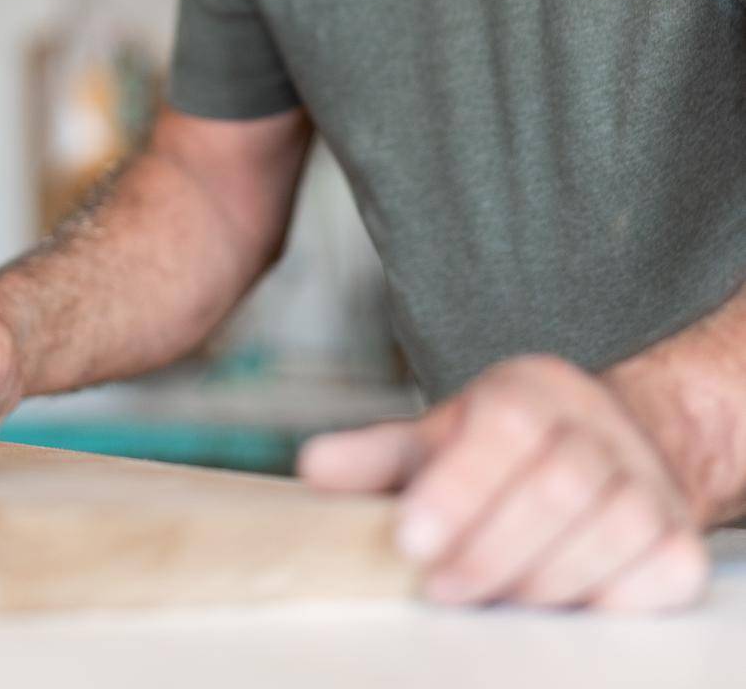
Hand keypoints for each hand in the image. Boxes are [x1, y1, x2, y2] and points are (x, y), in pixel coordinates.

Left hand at [297, 355, 708, 611]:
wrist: (610, 452)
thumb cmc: (511, 452)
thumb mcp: (441, 438)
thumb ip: (380, 456)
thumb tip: (314, 469)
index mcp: (532, 390)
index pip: (505, 425)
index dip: (459, 485)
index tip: (411, 540)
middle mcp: (597, 427)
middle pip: (558, 485)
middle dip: (492, 548)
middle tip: (441, 588)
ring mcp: (646, 482)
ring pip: (608, 531)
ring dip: (540, 580)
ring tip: (491, 600)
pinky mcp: (679, 538)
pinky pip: (656, 574)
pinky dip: (606, 599)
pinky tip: (560, 604)